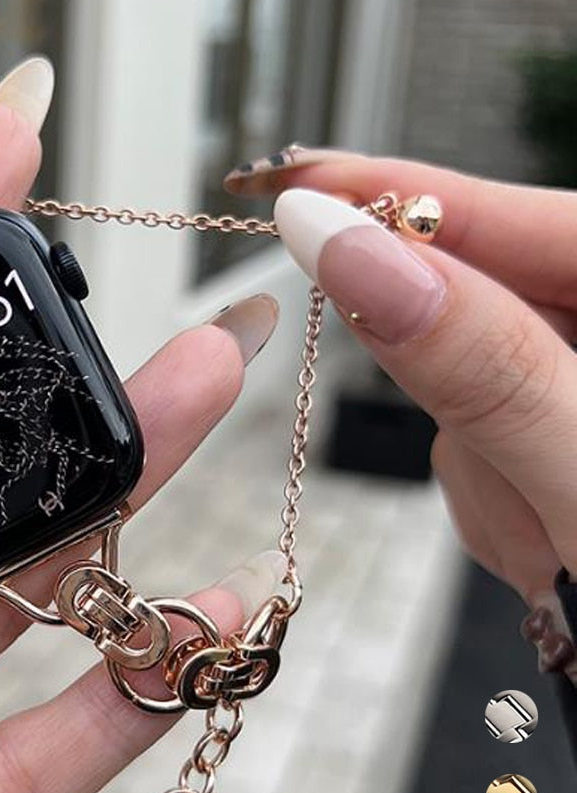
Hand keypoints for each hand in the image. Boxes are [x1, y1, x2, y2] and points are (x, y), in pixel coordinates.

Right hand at [228, 150, 576, 608]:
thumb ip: (483, 368)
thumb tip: (359, 261)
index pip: (528, 219)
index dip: (404, 200)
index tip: (300, 189)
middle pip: (486, 316)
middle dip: (467, 409)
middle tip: (523, 500)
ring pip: (470, 388)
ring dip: (488, 473)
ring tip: (555, 546)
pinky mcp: (564, 425)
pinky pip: (481, 435)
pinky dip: (496, 497)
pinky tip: (550, 541)